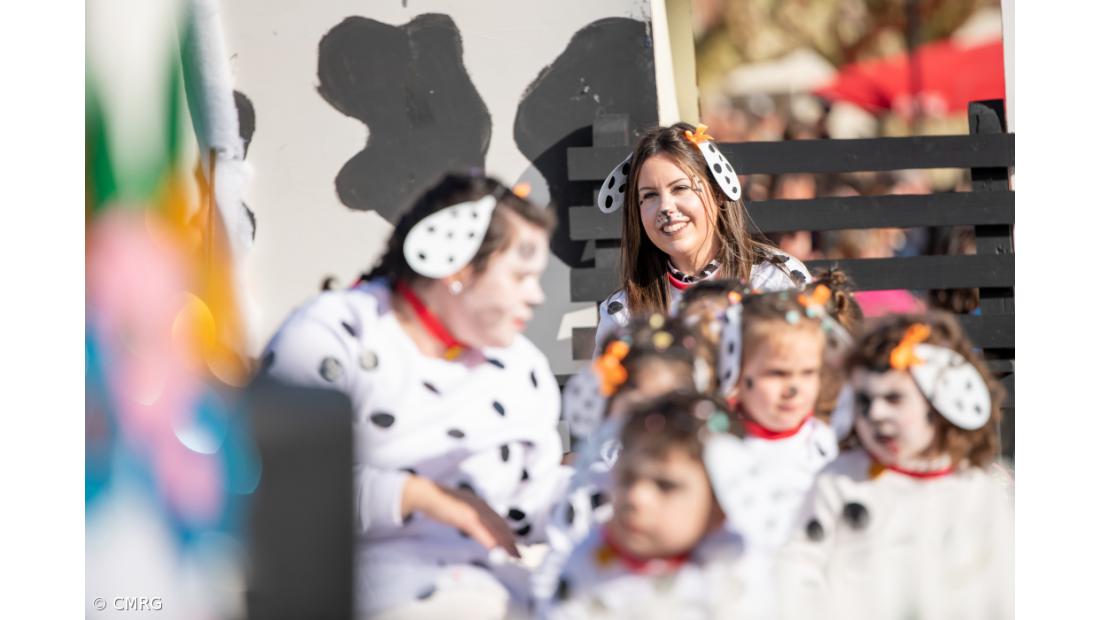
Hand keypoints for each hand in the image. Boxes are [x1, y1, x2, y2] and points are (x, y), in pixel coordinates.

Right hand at [401, 475, 519, 557]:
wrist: (427, 494)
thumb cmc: (440, 503)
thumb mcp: (459, 509)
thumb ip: (469, 516)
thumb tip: (474, 526)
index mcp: (480, 504)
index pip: (499, 520)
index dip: (508, 533)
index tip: (515, 545)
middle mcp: (480, 506)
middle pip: (501, 525)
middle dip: (511, 541)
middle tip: (519, 555)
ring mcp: (474, 511)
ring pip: (494, 529)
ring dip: (505, 544)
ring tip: (513, 556)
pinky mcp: (465, 517)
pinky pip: (480, 531)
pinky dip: (489, 540)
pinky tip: (495, 549)